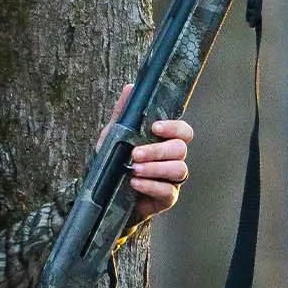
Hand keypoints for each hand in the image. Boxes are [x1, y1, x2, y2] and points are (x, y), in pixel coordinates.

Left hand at [107, 87, 192, 225]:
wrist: (104, 197)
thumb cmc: (115, 164)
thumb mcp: (114, 138)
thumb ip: (123, 114)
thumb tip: (130, 88)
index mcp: (165, 142)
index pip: (183, 132)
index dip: (174, 127)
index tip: (155, 127)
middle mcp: (173, 160)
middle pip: (180, 149)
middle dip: (158, 150)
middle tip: (135, 154)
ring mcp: (172, 180)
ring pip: (179, 169)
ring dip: (156, 168)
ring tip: (134, 170)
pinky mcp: (166, 198)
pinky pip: (168, 191)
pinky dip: (151, 186)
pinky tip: (135, 183)